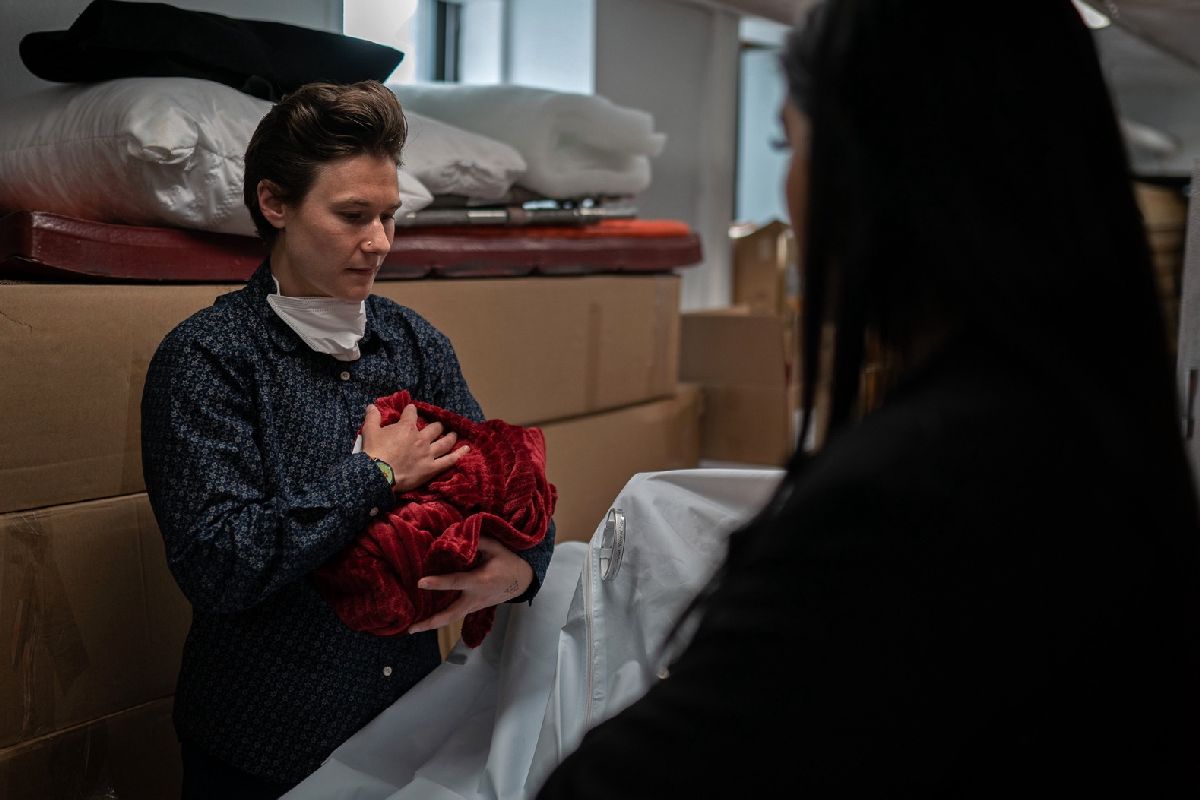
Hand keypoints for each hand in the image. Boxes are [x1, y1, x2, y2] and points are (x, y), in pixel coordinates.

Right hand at [360, 402, 468, 491]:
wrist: (378, 475)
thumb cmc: (373, 452)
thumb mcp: (369, 432)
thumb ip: (372, 417)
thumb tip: (371, 406)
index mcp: (407, 428)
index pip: (412, 413)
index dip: (411, 411)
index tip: (411, 410)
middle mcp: (421, 438)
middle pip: (434, 428)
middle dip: (436, 425)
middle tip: (438, 426)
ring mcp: (428, 453)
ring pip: (445, 442)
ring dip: (450, 437)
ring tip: (453, 434)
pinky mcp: (431, 468)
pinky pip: (449, 460)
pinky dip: (459, 454)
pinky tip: (467, 449)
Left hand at [408, 537, 533, 632]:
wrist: (522, 580)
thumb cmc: (508, 561)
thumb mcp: (496, 547)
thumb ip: (476, 541)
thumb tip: (454, 535)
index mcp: (480, 580)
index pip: (456, 582)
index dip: (438, 583)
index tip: (421, 582)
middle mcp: (475, 597)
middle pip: (452, 614)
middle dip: (432, 622)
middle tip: (412, 628)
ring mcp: (475, 606)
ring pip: (452, 618)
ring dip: (433, 624)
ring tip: (413, 629)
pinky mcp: (474, 608)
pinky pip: (456, 615)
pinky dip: (441, 618)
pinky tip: (427, 619)